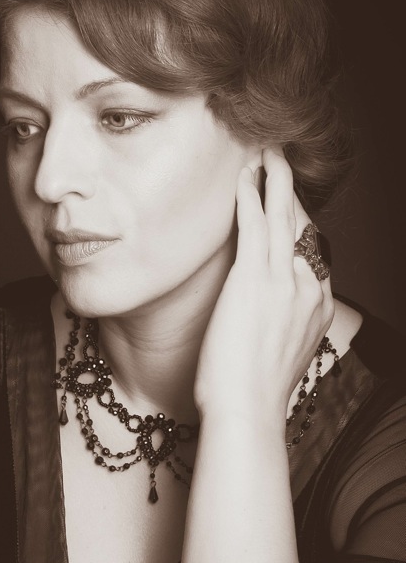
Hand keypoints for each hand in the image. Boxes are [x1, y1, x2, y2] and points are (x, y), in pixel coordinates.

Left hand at [194, 148, 333, 422]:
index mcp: (317, 307)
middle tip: (282, 162)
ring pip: (283, 217)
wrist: (247, 410)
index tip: (289, 206)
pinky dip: (251, 195)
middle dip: (291, 192)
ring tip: (267, 152)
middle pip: (302, 228)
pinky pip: (255, 224)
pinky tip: (246, 174)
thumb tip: (267, 319)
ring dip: (275, 180)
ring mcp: (284, 281)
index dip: (298, 224)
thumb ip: (281, 328)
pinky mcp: (255, 279)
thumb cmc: (253, 394)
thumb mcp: (280, 356)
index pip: (310, 252)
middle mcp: (308, 288)